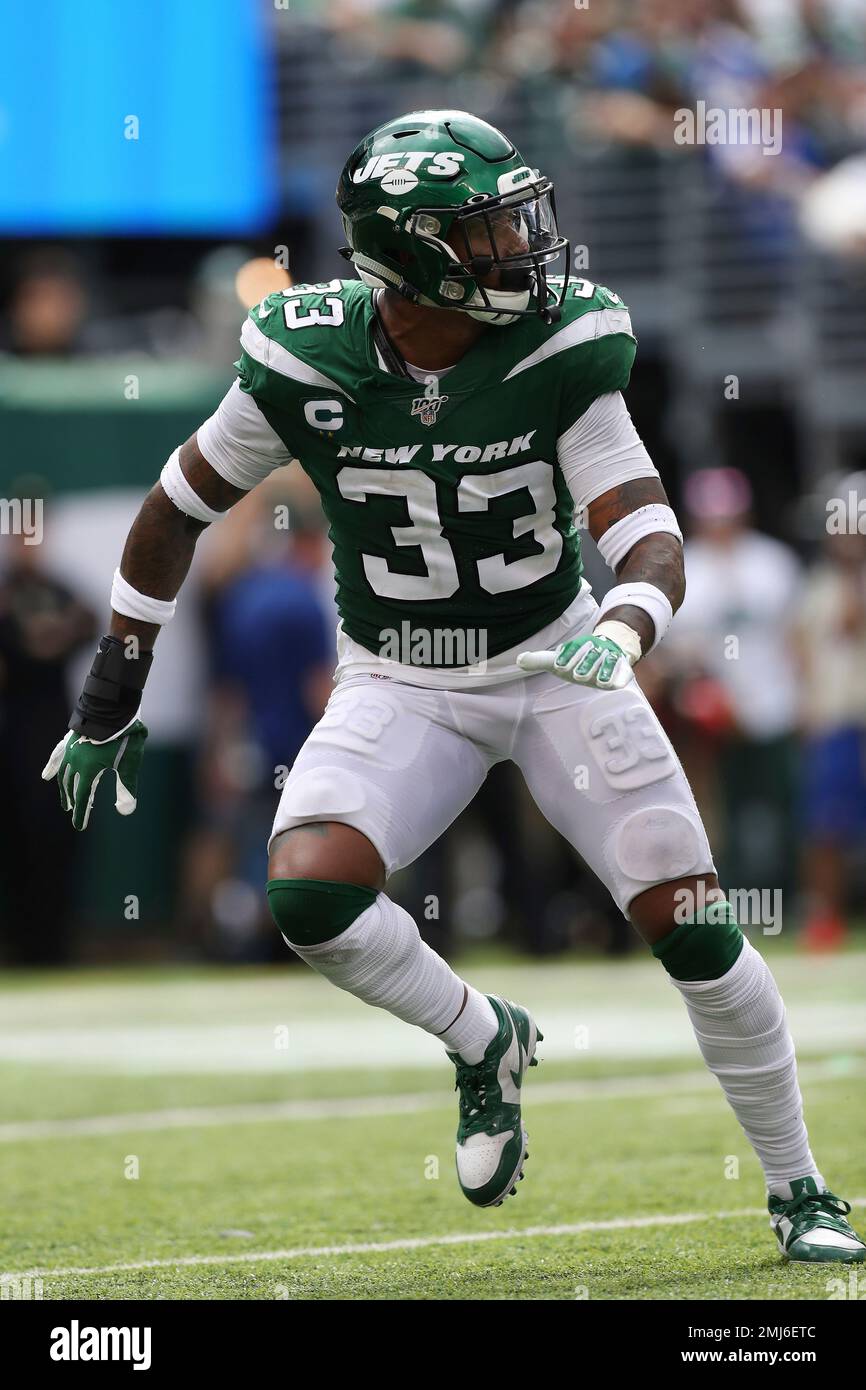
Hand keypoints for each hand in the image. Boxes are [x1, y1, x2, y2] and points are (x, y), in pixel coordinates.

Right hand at [42, 720, 147, 830]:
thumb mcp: (130, 764)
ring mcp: (70, 750)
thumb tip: (126, 812)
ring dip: (64, 788)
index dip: (81, 813)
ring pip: (63, 774)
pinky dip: (52, 767)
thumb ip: (127, 788)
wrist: (115, 709)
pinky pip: (57, 757)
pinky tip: (46, 775)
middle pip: (72, 787)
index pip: (83, 797)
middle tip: (75, 811)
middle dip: (74, 801)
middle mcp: (75, 761)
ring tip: (66, 798)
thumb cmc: (125, 737)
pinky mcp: (70, 740)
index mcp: (89, 769)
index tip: (79, 826)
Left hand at [517, 632, 635, 689]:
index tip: (559, 665)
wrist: (607, 651)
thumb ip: (539, 660)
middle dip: (584, 664)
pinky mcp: (623, 668)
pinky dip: (620, 677)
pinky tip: (616, 685)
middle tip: (577, 675)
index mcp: (579, 646)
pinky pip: (624, 672)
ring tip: (599, 682)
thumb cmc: (578, 660)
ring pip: (608, 662)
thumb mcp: (558, 660)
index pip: (573, 649)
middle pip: (590, 656)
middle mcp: (595, 650)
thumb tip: (519, 660)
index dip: (566, 657)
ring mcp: (610, 659)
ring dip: (603, 670)